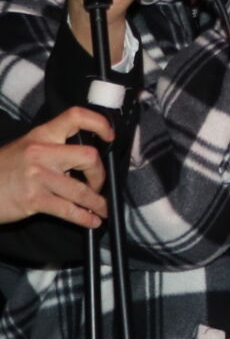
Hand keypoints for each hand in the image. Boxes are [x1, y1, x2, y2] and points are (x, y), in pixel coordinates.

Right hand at [0, 107, 114, 228]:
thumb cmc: (0, 170)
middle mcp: (41, 153)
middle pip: (89, 156)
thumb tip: (82, 161)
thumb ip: (51, 149)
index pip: (75, 117)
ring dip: (97, 202)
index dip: (99, 123)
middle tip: (98, 183)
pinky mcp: (34, 200)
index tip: (109, 136)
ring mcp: (38, 177)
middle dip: (100, 174)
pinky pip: (68, 210)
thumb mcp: (24, 149)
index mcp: (41, 135)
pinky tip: (91, 221)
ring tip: (102, 208)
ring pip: (82, 189)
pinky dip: (84, 217)